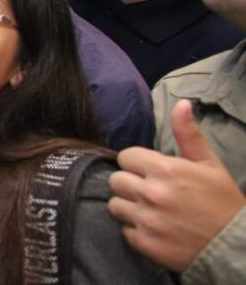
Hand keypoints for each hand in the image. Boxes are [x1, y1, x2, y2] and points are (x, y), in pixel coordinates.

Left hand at [108, 100, 245, 271]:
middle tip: (150, 192)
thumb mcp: (209, 164)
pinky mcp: (144, 243)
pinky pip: (124, 230)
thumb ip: (188, 134)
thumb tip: (182, 103)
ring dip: (129, 206)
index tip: (151, 172)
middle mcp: (150, 193)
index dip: (138, 164)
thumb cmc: (222, 201)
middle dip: (131, 184)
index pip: (126, 157)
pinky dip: (136, 230)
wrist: (235, 246)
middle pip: (116, 180)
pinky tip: (155, 228)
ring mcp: (146, 219)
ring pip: (115, 205)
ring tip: (151, 210)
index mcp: (164, 169)